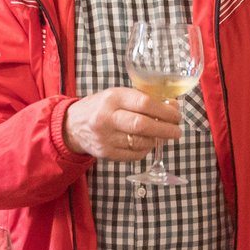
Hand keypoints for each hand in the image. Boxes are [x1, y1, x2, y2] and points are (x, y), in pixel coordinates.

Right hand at [61, 88, 180, 161]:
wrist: (72, 125)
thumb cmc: (102, 107)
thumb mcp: (118, 95)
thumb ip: (143, 99)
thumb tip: (173, 107)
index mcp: (113, 98)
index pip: (144, 103)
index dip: (165, 111)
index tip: (177, 115)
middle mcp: (107, 117)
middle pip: (142, 125)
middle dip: (165, 129)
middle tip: (177, 131)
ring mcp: (105, 137)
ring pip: (140, 142)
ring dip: (156, 140)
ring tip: (162, 136)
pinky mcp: (106, 153)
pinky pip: (134, 155)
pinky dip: (145, 149)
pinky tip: (147, 143)